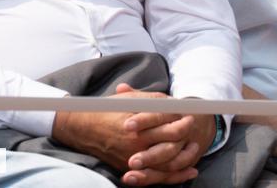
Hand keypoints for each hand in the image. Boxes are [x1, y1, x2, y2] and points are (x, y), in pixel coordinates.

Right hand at [50, 84, 204, 185]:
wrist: (81, 128)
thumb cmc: (107, 110)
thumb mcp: (130, 99)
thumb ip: (152, 100)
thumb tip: (172, 102)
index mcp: (138, 125)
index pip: (168, 124)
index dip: (182, 119)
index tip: (190, 114)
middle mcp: (136, 143)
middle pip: (170, 144)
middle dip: (185, 135)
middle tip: (192, 127)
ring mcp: (133, 158)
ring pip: (166, 163)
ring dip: (185, 157)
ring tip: (194, 147)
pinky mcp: (130, 168)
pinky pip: (157, 176)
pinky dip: (176, 176)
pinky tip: (189, 171)